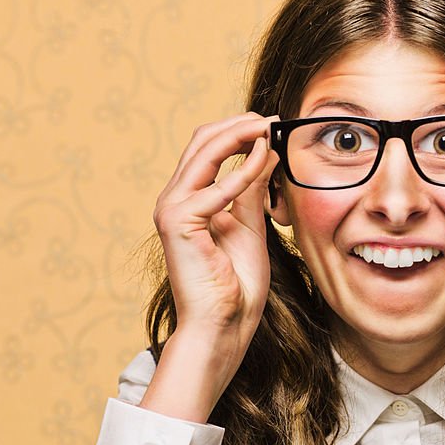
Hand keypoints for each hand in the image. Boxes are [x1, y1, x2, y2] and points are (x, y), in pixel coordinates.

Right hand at [152, 112, 279, 344]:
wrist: (223, 324)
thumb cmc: (236, 284)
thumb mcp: (250, 225)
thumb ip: (253, 189)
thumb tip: (266, 151)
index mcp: (188, 199)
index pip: (208, 147)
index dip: (239, 130)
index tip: (273, 124)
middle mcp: (174, 199)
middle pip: (202, 140)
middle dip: (239, 123)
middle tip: (273, 119)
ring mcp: (171, 209)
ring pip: (204, 152)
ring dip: (240, 134)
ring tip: (269, 128)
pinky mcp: (178, 223)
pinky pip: (215, 188)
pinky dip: (243, 170)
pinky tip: (265, 159)